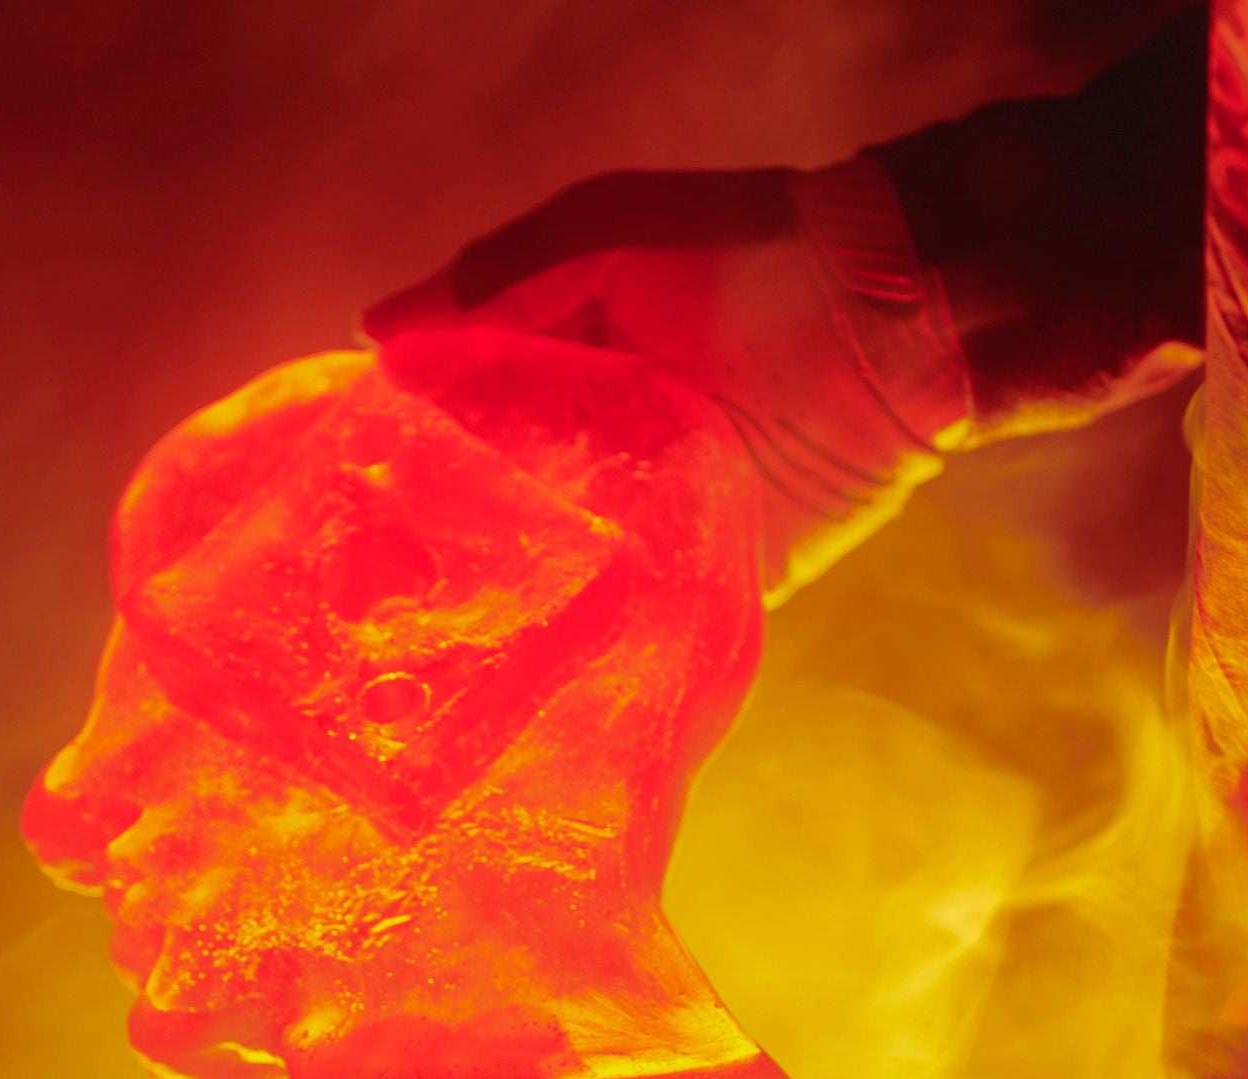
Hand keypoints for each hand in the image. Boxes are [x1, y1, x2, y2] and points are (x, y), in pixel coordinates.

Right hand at [363, 165, 971, 599]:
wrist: (904, 320)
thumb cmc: (752, 255)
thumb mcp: (610, 234)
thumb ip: (499, 281)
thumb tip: (377, 332)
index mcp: (560, 377)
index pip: (457, 432)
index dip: (400, 466)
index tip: (343, 505)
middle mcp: (598, 457)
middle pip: (497, 521)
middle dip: (438, 561)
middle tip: (371, 603)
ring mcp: (654, 524)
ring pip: (559, 584)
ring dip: (507, 613)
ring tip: (433, 653)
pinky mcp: (720, 579)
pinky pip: (647, 626)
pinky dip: (602, 650)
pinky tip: (536, 675)